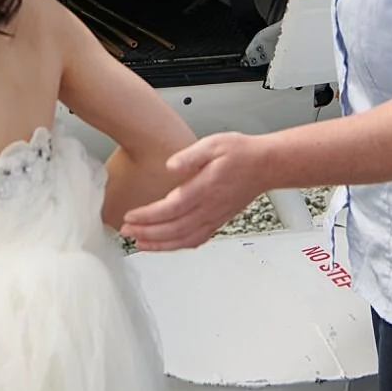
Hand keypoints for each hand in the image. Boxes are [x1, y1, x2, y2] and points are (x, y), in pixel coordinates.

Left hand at [121, 132, 270, 250]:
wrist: (266, 165)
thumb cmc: (241, 153)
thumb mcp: (214, 144)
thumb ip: (190, 155)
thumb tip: (170, 166)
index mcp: (206, 189)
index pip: (171, 208)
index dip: (148, 216)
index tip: (130, 217)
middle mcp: (210, 208)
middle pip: (174, 229)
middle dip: (147, 233)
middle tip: (126, 232)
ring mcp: (215, 218)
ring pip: (184, 239)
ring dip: (159, 244)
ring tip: (138, 242)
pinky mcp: (218, 221)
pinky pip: (195, 240)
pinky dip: (177, 246)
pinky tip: (165, 245)